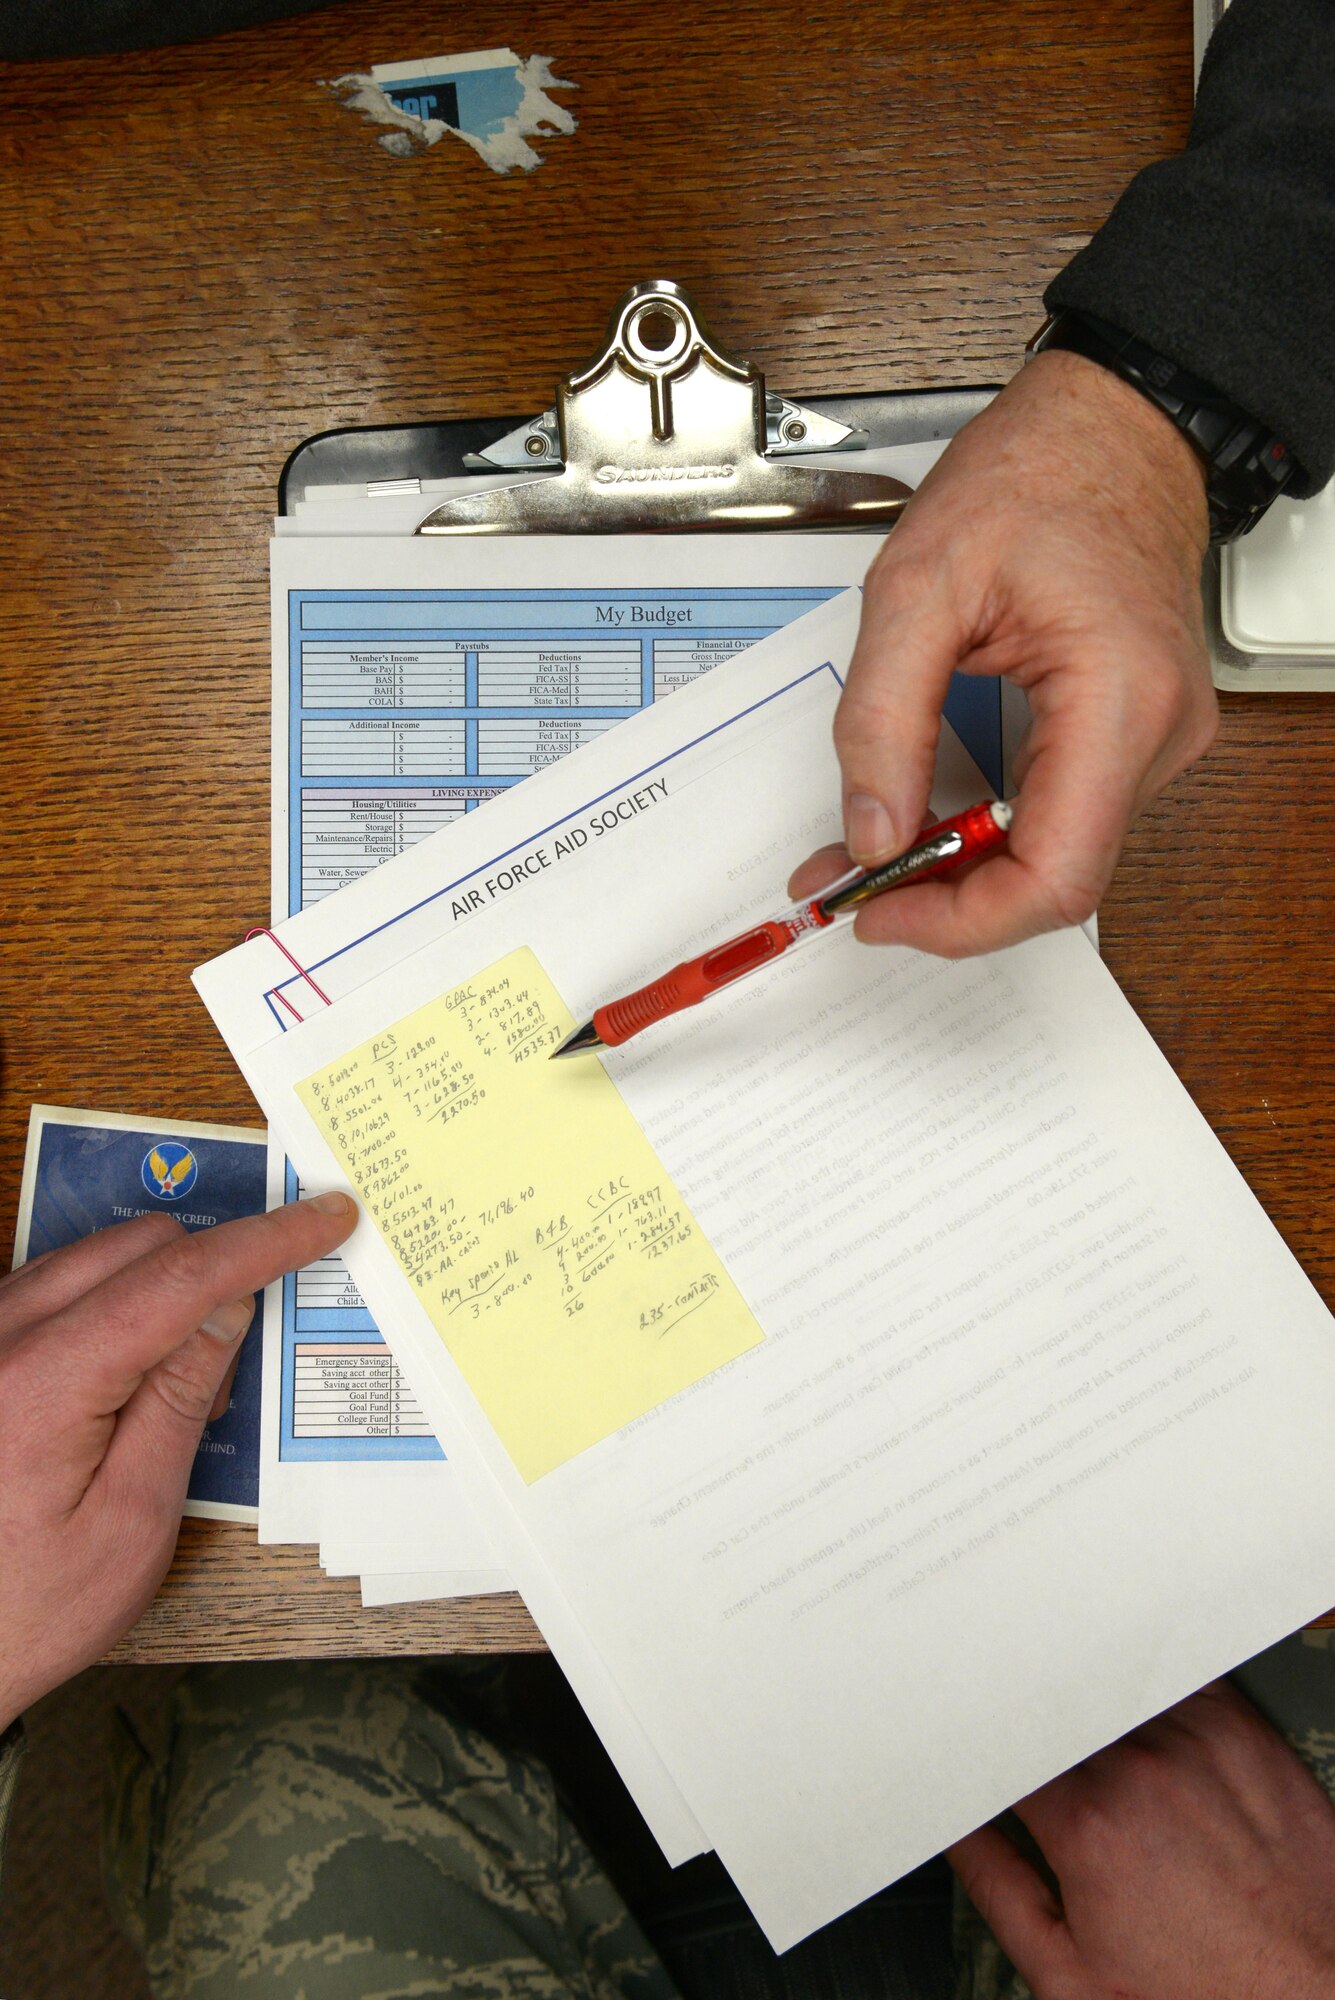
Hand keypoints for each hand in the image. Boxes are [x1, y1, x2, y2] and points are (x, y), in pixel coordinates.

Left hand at [0, 1194, 356, 1725]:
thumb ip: (181, 1401)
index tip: (326, 1216)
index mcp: (43, 1381)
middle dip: (210, 1276)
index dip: (265, 1241)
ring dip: (156, 1294)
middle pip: (140, 1246)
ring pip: (97, 1257)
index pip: (180, 1277)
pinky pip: (55, 1286)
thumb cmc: (21, 1608)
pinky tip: (113, 1387)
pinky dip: (107, 1307)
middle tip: (230, 1374)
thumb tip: (230, 1308)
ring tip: (158, 1401)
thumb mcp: (130, 1523)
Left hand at [789, 349, 1216, 955]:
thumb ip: (881, 720)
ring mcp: (1156, 740)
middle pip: (1054, 882)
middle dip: (944, 897)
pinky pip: (1061, 817)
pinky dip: (988, 827)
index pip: (1054, 879)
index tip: (878, 911)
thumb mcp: (917, 586)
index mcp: (1117, 699)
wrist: (1109, 427)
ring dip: (960, 865)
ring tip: (877, 840)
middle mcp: (1157, 735)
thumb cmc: (1035, 478)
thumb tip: (869, 832)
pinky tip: (931, 811)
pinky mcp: (1135, 736)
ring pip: (1055, 858)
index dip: (959, 921)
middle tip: (850, 876)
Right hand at [949, 1679, 1334, 1999]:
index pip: (1001, 1744)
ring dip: (1088, 1709)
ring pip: (1108, 1687)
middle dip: (1034, 1730)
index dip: (979, 1745)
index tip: (973, 1751)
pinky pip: (1172, 1676)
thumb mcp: (1073, 1975)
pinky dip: (1146, 1690)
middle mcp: (1145, 1767)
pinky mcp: (1246, 1730)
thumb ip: (997, 1886)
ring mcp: (1201, 1740)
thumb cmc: (1207, 1994)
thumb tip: (957, 1828)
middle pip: (1053, 1709)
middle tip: (1044, 1775)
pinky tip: (1146, 1729)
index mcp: (1091, 1824)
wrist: (1316, 1995)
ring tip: (1106, 1768)